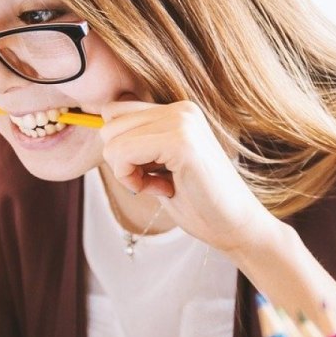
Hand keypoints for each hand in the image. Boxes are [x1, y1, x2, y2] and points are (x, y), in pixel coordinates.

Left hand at [99, 99, 278, 253]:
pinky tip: (162, 189)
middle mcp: (181, 109)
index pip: (115, 112)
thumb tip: (99, 129)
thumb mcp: (160, 166)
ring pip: (112, 139)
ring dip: (127, 172)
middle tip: (155, 182)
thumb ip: (138, 144)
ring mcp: (182, 122)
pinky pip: (123, 153)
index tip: (149, 172)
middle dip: (121, 161)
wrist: (236, 227)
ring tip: (161, 185)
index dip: (121, 149)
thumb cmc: (198, 203)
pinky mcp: (181, 142)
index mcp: (178, 111)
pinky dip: (131, 179)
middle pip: (109, 124)